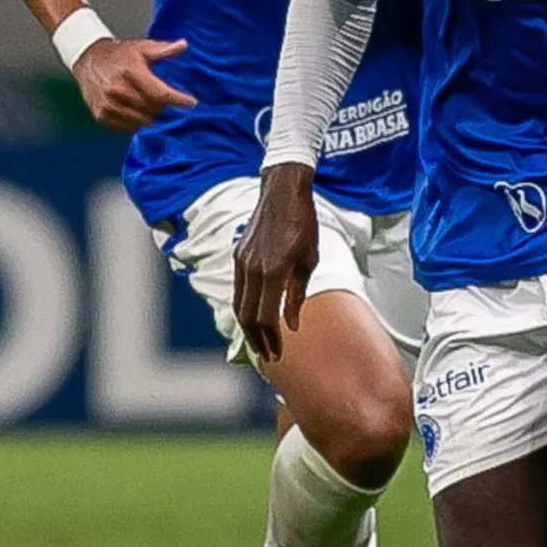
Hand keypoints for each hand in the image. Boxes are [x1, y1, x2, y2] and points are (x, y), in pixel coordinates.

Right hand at [72, 37, 197, 131]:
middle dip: (161, 105)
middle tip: (158, 96)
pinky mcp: (101, 114)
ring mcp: (108, 104)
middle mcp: (118, 89)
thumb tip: (184, 45)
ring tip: (145, 102)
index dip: (178, 99)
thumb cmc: (119, 55)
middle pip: (153, 108)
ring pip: (142, 120)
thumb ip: (164, 49)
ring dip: (149, 115)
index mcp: (131, 72)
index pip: (161, 93)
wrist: (88, 60)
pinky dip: (135, 122)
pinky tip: (134, 110)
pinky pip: (127, 127)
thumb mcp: (141, 48)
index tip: (192, 102)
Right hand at [233, 163, 318, 362]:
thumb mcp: (308, 259)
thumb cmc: (303, 223)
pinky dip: (244, 308)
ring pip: (238, 305)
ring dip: (248, 328)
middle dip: (257, 340)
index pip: (266, 317)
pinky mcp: (238, 255)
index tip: (279, 353)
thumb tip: (293, 324)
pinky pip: (238, 289)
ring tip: (260, 343)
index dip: (272, 339)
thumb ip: (298, 293)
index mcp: (274, 271)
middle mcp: (253, 269)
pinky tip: (254, 317)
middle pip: (247, 316)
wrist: (282, 191)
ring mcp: (241, 262)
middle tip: (268, 356)